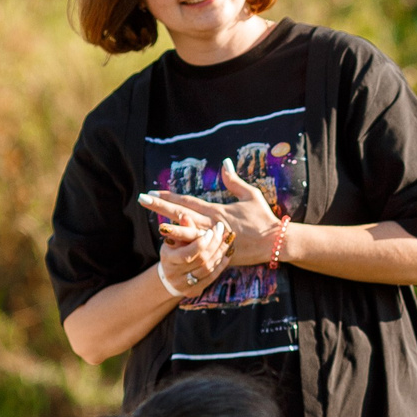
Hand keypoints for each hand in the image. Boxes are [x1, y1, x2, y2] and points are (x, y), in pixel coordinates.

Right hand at [141, 194, 234, 297]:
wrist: (170, 275)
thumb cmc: (174, 250)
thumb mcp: (175, 238)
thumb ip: (182, 229)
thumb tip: (185, 216)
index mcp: (168, 259)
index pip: (188, 253)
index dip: (202, 242)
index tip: (211, 231)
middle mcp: (174, 274)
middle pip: (201, 260)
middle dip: (214, 245)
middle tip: (223, 232)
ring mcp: (184, 285)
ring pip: (208, 269)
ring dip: (220, 253)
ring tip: (228, 241)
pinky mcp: (193, 291)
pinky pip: (212, 277)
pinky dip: (221, 264)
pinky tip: (227, 253)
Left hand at [142, 160, 280, 267]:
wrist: (274, 243)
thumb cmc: (264, 218)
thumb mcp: (251, 195)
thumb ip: (234, 181)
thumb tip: (225, 162)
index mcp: (217, 211)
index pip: (187, 202)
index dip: (169, 196)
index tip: (153, 191)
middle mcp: (212, 225)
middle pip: (181, 215)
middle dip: (160, 207)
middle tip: (142, 200)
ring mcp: (214, 240)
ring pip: (187, 234)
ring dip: (169, 228)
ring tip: (154, 224)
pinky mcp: (218, 254)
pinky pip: (197, 250)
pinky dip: (183, 247)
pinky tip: (170, 245)